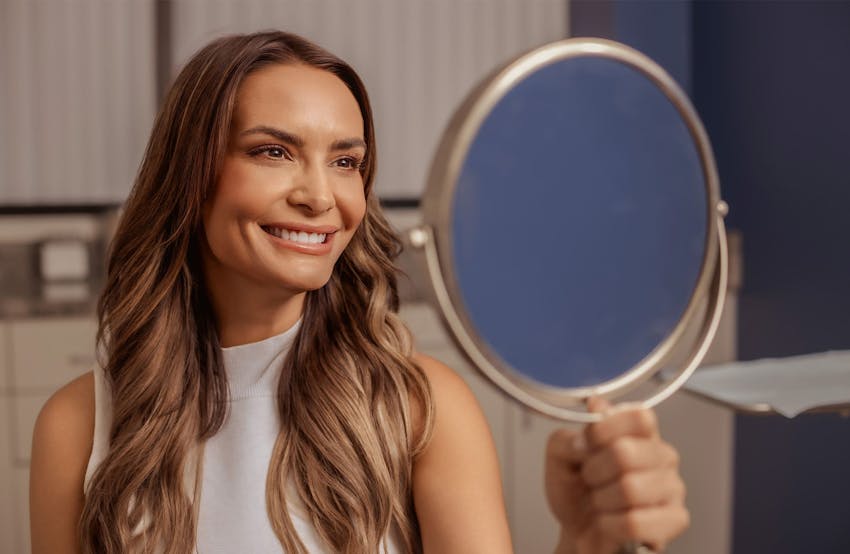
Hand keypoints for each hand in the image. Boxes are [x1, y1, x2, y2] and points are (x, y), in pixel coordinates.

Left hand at [545, 398, 688, 553]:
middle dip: (594, 471)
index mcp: (638, 432)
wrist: (577, 532)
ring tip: (600, 503)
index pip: (638, 416)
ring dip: (601, 500)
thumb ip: (567, 438)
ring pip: (630, 488)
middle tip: (589, 480)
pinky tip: (608, 523)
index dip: (606, 429)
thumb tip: (585, 436)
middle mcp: (661, 454)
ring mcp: (673, 486)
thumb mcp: (559, 458)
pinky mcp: (675, 519)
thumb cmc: (576, 491)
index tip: (586, 444)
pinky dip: (609, 525)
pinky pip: (635, 521)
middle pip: (627, 452)